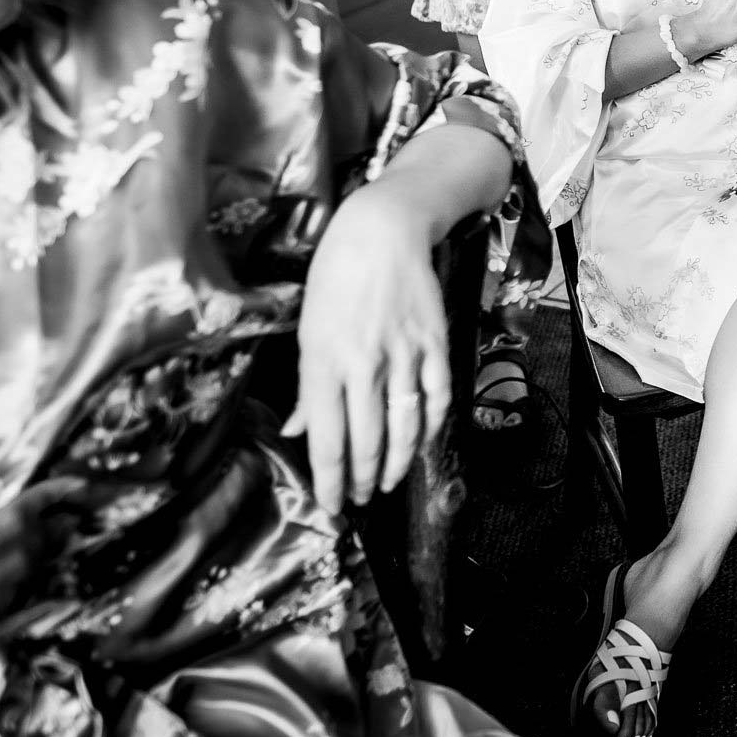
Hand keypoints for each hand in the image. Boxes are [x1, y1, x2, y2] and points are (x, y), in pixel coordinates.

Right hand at [0, 458, 85, 680]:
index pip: (5, 528)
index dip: (42, 503)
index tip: (70, 486)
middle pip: (17, 561)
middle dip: (46, 532)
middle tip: (70, 509)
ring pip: (11, 595)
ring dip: (37, 564)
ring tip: (56, 538)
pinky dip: (17, 600)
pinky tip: (33, 584)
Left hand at [284, 187, 451, 509]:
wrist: (382, 231)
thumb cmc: (336, 277)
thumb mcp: (308, 329)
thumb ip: (308, 386)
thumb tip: (299, 430)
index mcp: (323, 363)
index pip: (327, 439)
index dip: (329, 480)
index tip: (331, 505)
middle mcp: (363, 364)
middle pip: (366, 440)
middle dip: (362, 478)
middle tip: (359, 499)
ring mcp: (403, 354)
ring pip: (405, 426)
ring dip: (398, 462)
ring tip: (388, 482)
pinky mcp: (434, 342)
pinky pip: (437, 396)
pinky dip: (432, 426)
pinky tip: (423, 442)